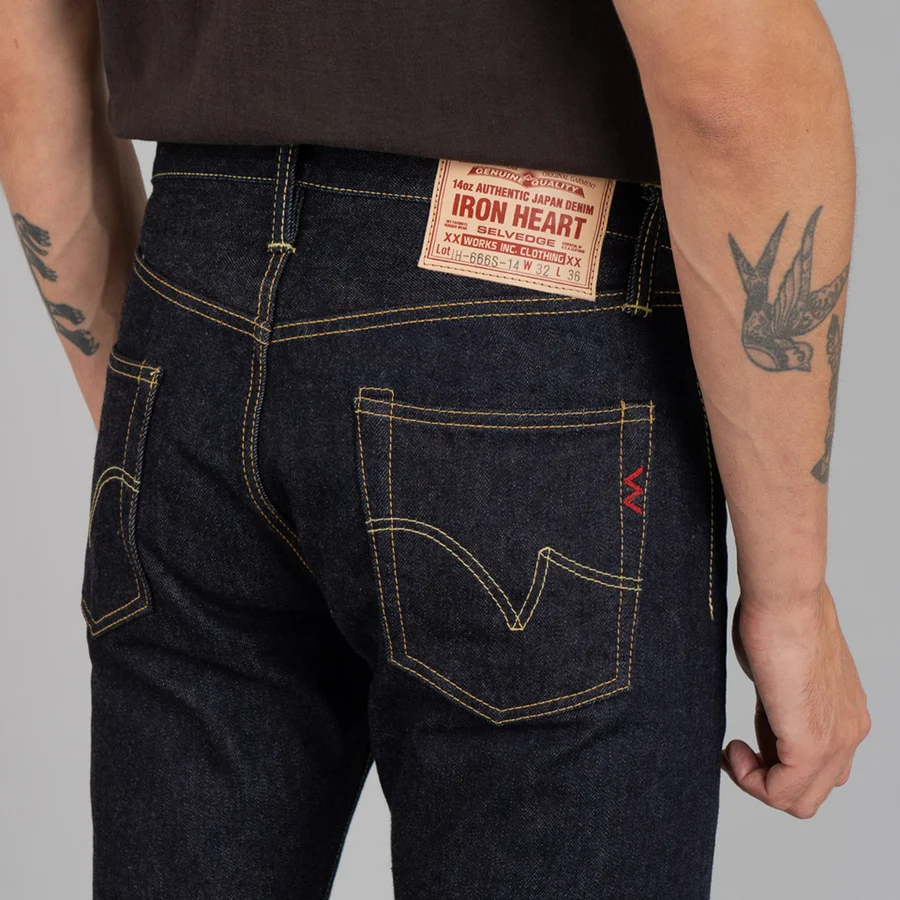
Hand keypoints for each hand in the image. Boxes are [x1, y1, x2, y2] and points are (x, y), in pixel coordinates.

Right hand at [722, 585, 869, 817]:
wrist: (784, 597)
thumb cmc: (778, 615)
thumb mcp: (783, 668)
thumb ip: (784, 699)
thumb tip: (769, 712)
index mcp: (846, 712)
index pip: (819, 767)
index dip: (774, 760)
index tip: (743, 738)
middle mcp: (850, 731)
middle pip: (812, 792)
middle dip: (767, 779)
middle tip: (736, 750)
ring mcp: (836, 740)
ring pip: (801, 801)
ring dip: (758, 784)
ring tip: (734, 751)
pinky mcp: (811, 743)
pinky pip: (781, 792)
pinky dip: (750, 781)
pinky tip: (732, 749)